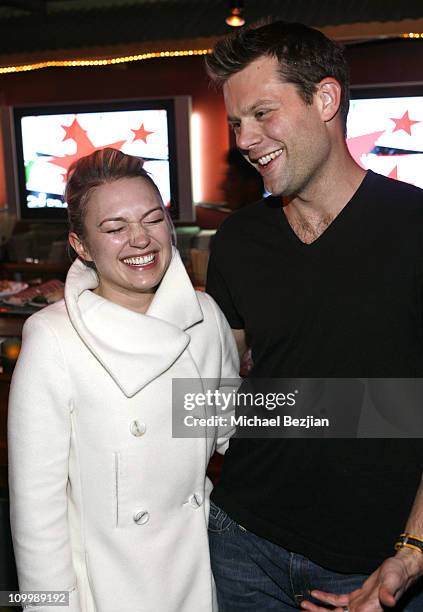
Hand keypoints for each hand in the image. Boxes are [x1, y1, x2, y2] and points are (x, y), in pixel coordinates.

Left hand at [300, 549, 422, 611]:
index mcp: (369, 611)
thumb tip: (387, 600)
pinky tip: (314, 593)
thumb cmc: (398, 575)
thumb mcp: (392, 581)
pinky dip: (326, 598)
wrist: (400, 569)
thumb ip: (388, 592)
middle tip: (302, 609)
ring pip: (335, 611)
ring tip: (303, 604)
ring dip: (319, 608)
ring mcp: (359, 606)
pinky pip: (338, 601)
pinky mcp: (357, 598)